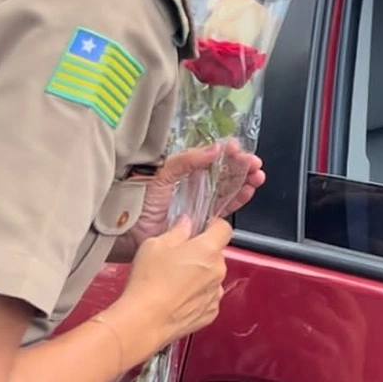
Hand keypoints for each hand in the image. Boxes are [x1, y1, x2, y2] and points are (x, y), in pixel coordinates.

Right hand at [109, 216, 232, 350]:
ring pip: (212, 276)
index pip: (224, 228)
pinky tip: (176, 299)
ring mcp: (216, 293)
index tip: (201, 229)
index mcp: (208, 249)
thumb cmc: (148, 283)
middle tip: (177, 259)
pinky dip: (197, 297)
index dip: (213, 226)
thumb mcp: (155, 245)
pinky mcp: (210, 313)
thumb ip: (177, 231)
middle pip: (216, 254)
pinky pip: (208, 297)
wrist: (143, 323)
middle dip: (201, 254)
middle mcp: (218, 270)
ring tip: (173, 283)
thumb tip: (186, 223)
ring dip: (200, 276)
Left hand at [112, 141, 264, 260]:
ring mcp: (198, 202)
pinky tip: (248, 191)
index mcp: (184, 169)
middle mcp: (193, 184)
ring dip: (245, 180)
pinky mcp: (201, 221)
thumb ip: (187, 161)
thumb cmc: (137, 200)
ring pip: (229, 188)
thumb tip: (215, 149)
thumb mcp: (161, 173)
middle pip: (224, 171)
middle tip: (255, 164)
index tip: (237, 149)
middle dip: (242, 165)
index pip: (211, 156)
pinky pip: (225, 207)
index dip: (227, 151)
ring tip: (257, 176)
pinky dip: (239, 199)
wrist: (124, 234)